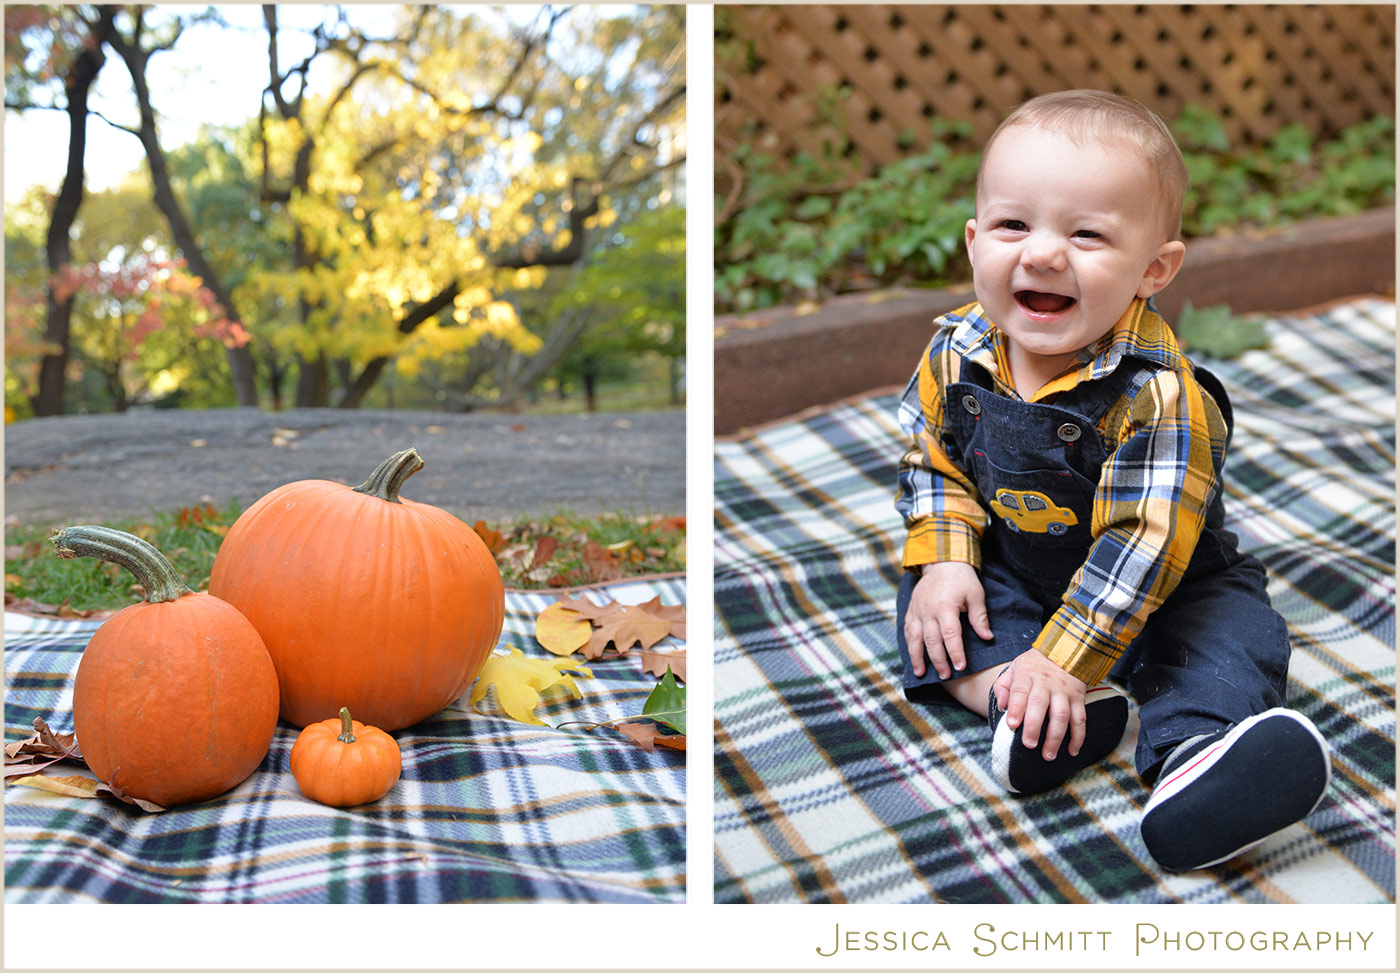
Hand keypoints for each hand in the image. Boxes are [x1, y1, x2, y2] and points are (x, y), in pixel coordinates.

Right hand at [904, 562, 993, 679]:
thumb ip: (980, 617)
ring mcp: (917, 611)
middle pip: (931, 641)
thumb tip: (987, 637)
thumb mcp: (976, 594)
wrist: (941, 561)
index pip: (950, 635)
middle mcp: (927, 611)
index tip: (961, 666)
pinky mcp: (911, 610)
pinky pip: (907, 630)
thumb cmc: (962, 578)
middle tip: (946, 675)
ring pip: (914, 638)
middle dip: (938, 661)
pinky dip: (909, 645)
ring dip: (917, 657)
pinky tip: (912, 656)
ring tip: (920, 673)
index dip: (955, 653)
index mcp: (945, 607)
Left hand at [992, 650, 1087, 760]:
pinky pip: (1080, 719)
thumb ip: (1003, 686)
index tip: (1012, 724)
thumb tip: (1001, 706)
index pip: (1020, 691)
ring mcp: (1064, 691)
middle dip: (1034, 726)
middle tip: (1029, 745)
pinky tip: (1072, 751)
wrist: (1066, 650)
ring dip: (1056, 737)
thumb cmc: (1034, 665)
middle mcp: (1046, 683)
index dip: (1016, 708)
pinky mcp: (1079, 698)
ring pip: (1062, 715)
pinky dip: (1078, 736)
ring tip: (1048, 755)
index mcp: (1027, 675)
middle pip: (1040, 705)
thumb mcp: (1014, 668)